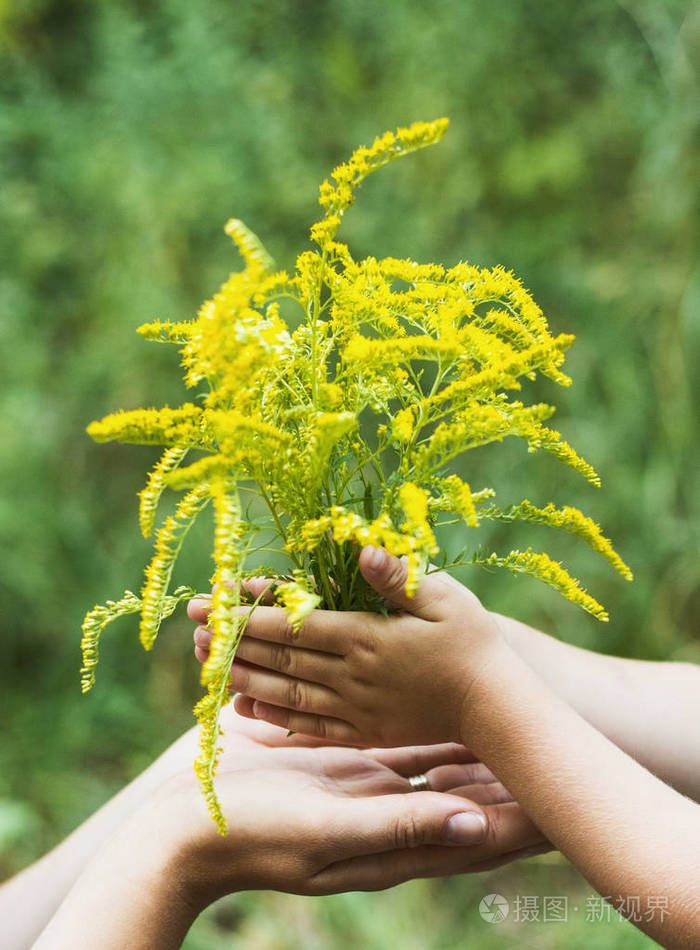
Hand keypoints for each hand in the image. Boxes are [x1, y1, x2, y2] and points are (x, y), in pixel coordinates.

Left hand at [188, 546, 505, 746]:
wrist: (494, 707)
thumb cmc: (472, 643)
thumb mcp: (443, 597)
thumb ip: (398, 576)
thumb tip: (362, 546)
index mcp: (366, 636)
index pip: (295, 621)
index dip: (252, 609)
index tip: (217, 597)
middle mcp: (351, 674)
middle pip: (280, 656)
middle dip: (234, 639)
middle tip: (194, 628)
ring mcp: (355, 707)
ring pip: (285, 692)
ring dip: (243, 677)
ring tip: (207, 666)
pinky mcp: (363, 731)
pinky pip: (308, 727)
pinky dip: (273, 719)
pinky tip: (245, 713)